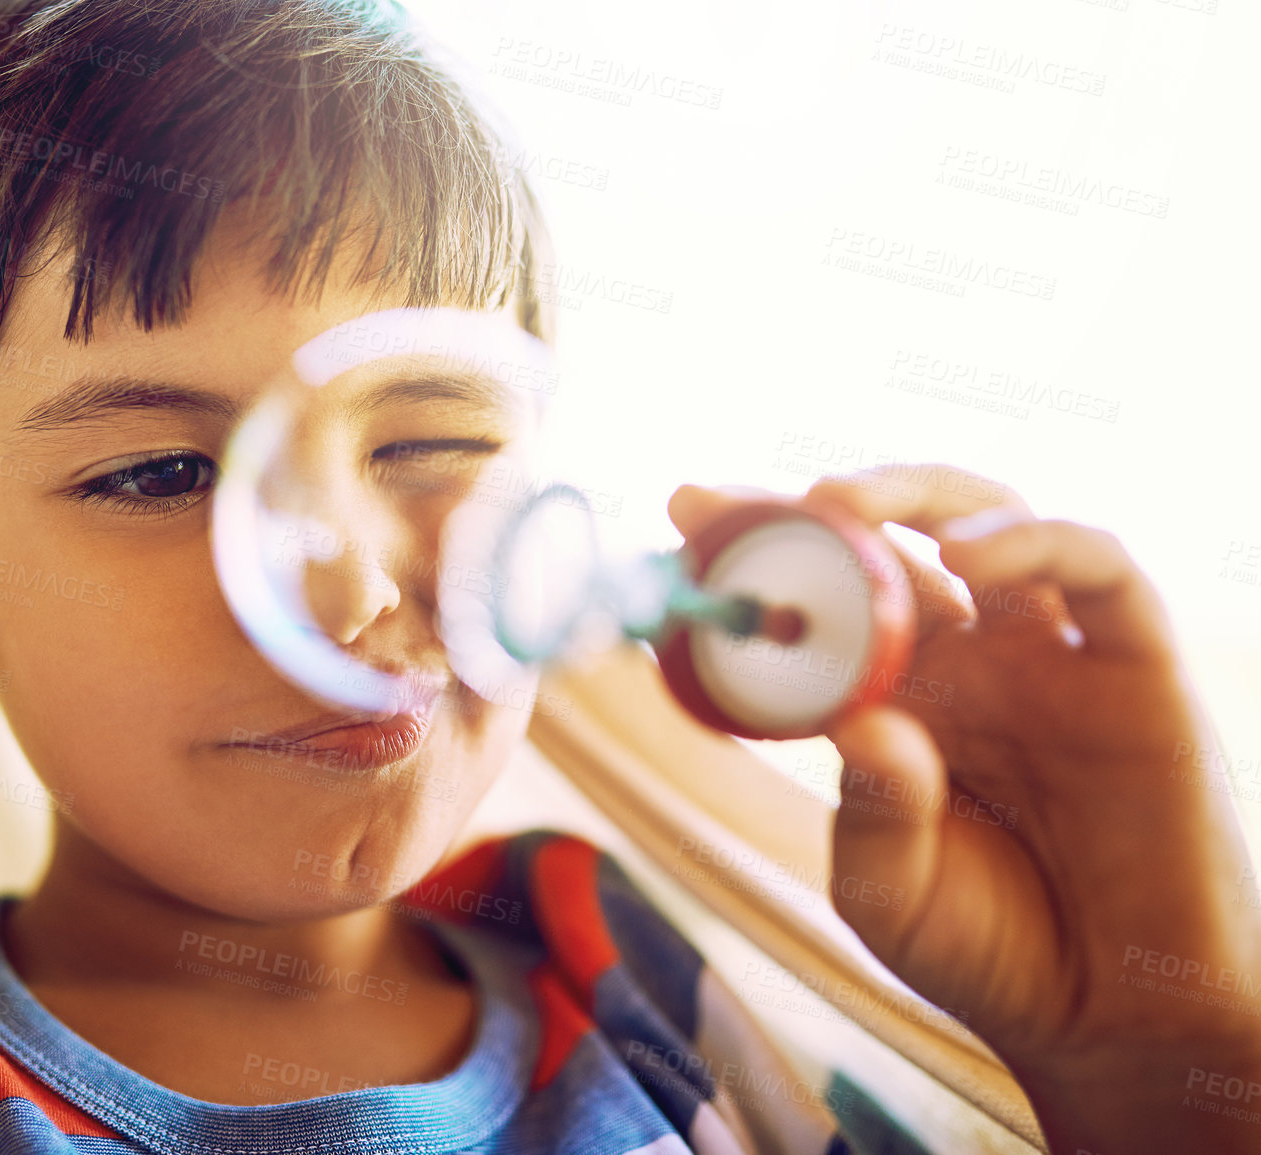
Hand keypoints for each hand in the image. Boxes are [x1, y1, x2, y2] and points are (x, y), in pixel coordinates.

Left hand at [668, 464, 1260, 1151]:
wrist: (1116, 1019)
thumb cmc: (992, 952)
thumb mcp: (892, 892)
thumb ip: (874, 810)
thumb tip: (860, 719)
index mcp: (902, 698)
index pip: (828, 597)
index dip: (765, 545)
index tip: (685, 506)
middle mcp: (974, 659)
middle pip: (903, 537)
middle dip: (825, 504)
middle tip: (753, 500)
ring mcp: (1052, 658)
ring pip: (998, 523)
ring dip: (917, 493)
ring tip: (842, 503)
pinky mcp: (1137, 671)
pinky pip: (1102, 572)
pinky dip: (1037, 541)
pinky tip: (969, 555)